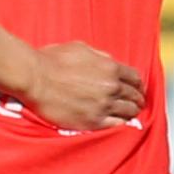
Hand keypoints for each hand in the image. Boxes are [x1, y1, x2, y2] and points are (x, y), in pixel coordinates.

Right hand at [19, 41, 145, 132]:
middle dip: (137, 99)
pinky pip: (116, 125)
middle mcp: (111, 87)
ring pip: (128, 112)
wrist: (35, 78)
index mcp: (110, 68)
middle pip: (134, 96)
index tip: (137, 88)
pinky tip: (119, 123)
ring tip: (131, 114)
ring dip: (131, 112)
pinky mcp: (92, 122)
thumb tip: (108, 62)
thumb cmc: (52, 60)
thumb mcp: (81, 48)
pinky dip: (120, 123)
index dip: (138, 84)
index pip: (135, 78)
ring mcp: (103, 106)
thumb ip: (100, 56)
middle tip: (138, 103)